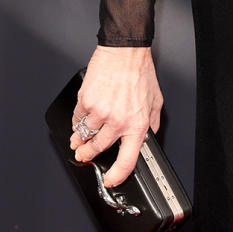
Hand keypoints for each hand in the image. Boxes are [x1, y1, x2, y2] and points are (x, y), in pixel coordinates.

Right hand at [70, 46, 162, 188]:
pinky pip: (77, 118)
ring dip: (80, 139)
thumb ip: (152, 123)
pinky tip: (79, 121)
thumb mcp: (155, 102)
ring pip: (85, 135)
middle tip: (84, 155)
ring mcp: (99, 112)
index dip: (118, 175)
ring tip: (77, 140)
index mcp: (137, 125)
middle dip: (88, 155)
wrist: (124, 51)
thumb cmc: (140, 72)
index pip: (127, 160)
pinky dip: (77, 122)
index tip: (111, 180)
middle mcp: (118, 121)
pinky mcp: (85, 101)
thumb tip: (147, 138)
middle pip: (99, 149)